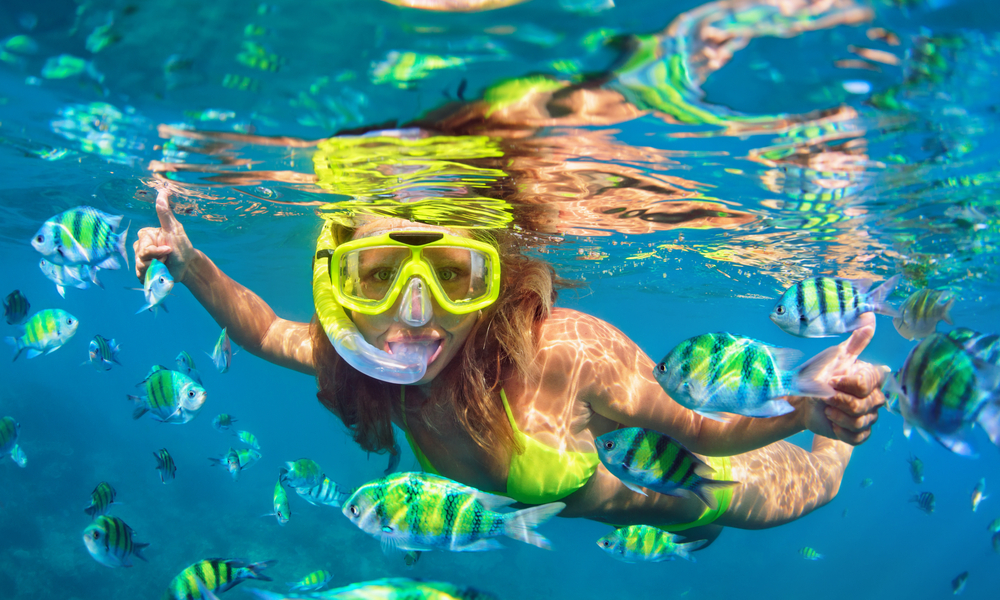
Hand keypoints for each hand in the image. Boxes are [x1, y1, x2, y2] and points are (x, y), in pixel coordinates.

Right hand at [133, 189, 196, 283]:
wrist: (187, 267)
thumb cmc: (182, 246)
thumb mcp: (175, 229)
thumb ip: (165, 213)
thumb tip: (163, 191)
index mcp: (146, 235)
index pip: (143, 247)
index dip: (156, 252)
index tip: (168, 250)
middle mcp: (140, 246)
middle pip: (140, 259)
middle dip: (156, 261)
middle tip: (167, 258)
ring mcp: (140, 259)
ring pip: (140, 269)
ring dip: (155, 270)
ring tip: (164, 266)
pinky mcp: (142, 272)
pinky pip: (140, 277)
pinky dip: (151, 277)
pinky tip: (159, 273)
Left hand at [790, 313, 888, 444]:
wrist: (802, 399)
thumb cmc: (818, 374)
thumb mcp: (835, 356)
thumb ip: (856, 341)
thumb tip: (869, 315)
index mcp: (871, 378)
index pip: (868, 383)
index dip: (847, 384)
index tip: (831, 380)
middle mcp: (875, 398)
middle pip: (865, 405)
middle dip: (839, 401)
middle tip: (824, 397)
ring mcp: (869, 417)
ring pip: (861, 422)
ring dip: (838, 416)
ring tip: (826, 408)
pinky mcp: (860, 434)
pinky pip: (858, 438)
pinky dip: (841, 431)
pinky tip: (831, 422)